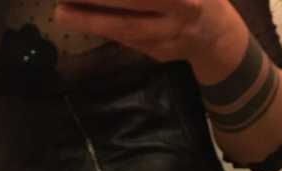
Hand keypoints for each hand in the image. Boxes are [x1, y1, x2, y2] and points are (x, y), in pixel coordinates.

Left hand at [54, 0, 236, 62]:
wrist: (219, 37)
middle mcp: (177, 19)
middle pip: (130, 13)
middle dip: (95, 4)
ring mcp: (167, 40)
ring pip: (125, 31)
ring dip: (91, 22)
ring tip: (62, 12)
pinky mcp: (158, 54)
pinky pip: (127, 40)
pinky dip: (104, 29)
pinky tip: (83, 20)